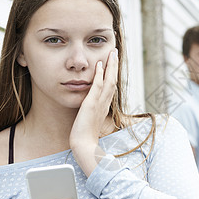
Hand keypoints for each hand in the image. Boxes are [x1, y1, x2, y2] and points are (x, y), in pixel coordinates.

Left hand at [69, 49, 118, 175]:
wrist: (84, 145)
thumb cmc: (85, 136)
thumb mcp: (90, 120)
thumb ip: (92, 112)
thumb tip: (91, 109)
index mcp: (104, 106)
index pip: (110, 86)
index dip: (112, 74)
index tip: (113, 63)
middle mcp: (104, 103)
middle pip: (113, 80)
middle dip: (114, 66)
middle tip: (114, 53)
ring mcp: (99, 103)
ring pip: (108, 81)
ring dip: (110, 66)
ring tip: (111, 54)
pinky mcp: (91, 104)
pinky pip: (97, 86)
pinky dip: (99, 75)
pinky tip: (99, 65)